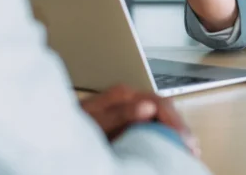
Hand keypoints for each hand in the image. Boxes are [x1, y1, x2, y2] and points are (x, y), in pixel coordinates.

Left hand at [80, 85, 199, 155]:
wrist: (54, 132)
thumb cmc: (72, 126)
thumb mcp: (97, 120)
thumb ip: (120, 113)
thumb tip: (148, 107)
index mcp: (124, 95)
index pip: (160, 103)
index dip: (175, 122)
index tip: (184, 140)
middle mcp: (129, 99)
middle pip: (164, 109)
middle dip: (179, 128)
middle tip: (191, 149)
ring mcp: (128, 109)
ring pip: (160, 116)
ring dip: (174, 132)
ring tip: (186, 149)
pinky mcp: (126, 121)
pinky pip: (151, 124)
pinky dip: (163, 135)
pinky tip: (170, 146)